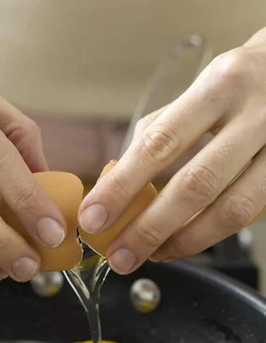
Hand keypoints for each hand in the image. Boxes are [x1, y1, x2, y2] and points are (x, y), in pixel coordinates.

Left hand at [78, 28, 265, 273]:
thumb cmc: (238, 86)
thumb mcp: (198, 92)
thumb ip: (158, 134)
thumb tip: (116, 184)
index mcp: (219, 87)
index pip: (160, 143)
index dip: (122, 186)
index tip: (92, 218)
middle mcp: (255, 115)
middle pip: (197, 185)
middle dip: (150, 228)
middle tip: (119, 256)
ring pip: (232, 209)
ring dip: (184, 241)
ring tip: (151, 255)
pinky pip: (249, 216)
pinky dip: (210, 235)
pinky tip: (183, 242)